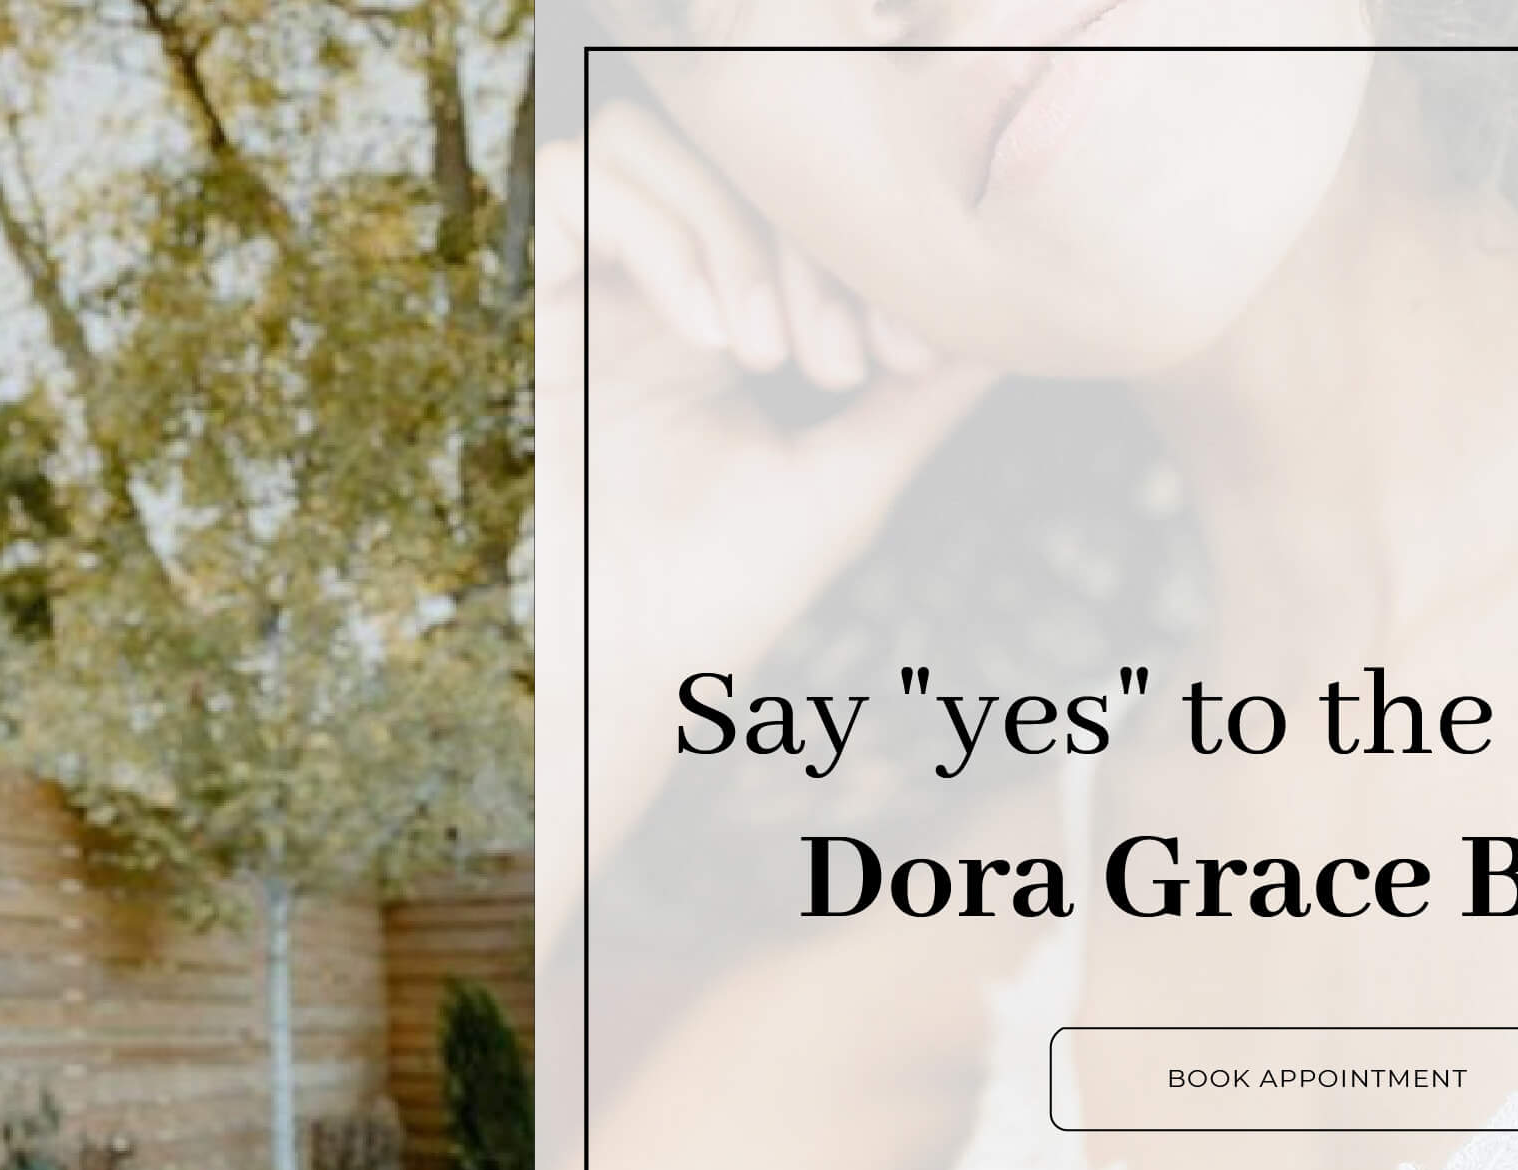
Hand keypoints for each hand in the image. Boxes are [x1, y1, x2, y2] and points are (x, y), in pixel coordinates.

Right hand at [537, 100, 997, 919]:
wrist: (609, 679)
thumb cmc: (711, 604)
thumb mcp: (846, 483)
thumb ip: (920, 399)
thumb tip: (1006, 326)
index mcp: (705, 320)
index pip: (783, 204)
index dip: (861, 249)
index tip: (910, 354)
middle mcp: (631, 288)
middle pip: (720, 157)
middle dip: (810, 242)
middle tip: (846, 359)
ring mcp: (568, 286)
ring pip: (645, 142)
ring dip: (736, 230)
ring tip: (773, 351)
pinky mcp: (511, 297)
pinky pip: (574, 182)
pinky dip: (663, 236)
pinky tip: (712, 334)